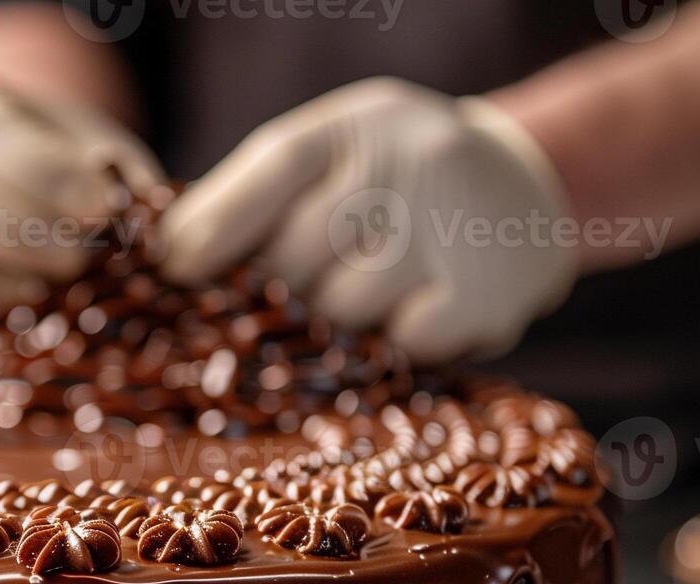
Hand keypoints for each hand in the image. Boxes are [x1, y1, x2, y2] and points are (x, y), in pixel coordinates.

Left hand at [160, 78, 575, 362]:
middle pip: (298, 252)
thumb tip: (170, 257)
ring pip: (343, 307)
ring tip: (360, 300)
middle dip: (275, 287)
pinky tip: (412, 314)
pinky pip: (402, 342)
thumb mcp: (339, 152)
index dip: (215, 224)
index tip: (173, 268)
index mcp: (360, 125)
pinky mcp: (482, 295)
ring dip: (335, 319)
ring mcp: (449, 230)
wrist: (530, 186)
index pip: (275, 166)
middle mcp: (408, 165)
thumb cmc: (399, 177)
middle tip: (283, 299)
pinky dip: (395, 341)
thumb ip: (263, 191)